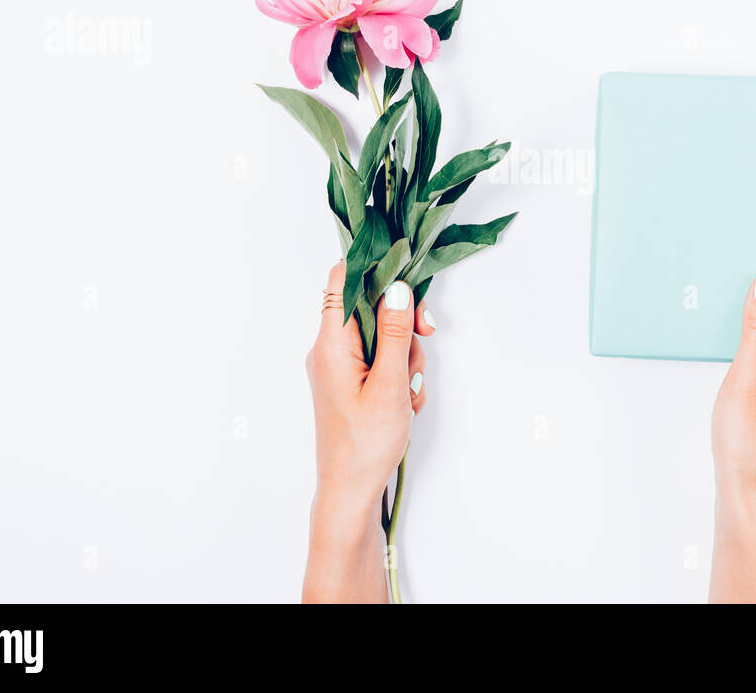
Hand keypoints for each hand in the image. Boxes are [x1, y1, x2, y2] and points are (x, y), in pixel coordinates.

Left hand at [302, 261, 434, 602]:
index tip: (404, 263)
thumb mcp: (390, 385)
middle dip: (403, 323)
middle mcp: (330, 349)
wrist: (349, 492)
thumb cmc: (365, 444)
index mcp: (331, 344)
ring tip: (408, 392)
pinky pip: (380, 361)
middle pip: (370, 307)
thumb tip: (398, 287)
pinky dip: (399, 375)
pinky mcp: (350, 382)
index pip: (342, 280)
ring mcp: (340, 366)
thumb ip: (395, 333)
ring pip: (381, 336)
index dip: (372, 263)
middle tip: (425, 338)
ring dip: (405, 357)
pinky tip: (404, 403)